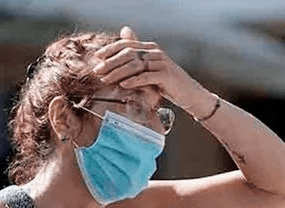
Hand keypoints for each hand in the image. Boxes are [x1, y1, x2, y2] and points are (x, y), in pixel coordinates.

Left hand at [91, 26, 213, 116]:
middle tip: (97, 70)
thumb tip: (123, 37)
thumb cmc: (165, 82)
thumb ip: (135, 57)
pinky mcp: (166, 75)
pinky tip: (122, 85)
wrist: (187, 93)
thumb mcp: (149, 69)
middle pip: (128, 53)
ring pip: (135, 65)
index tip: (97, 57)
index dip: (110, 49)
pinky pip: (146, 77)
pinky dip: (133, 81)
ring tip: (105, 79)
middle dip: (110, 62)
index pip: (126, 44)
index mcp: (150, 48)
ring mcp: (161, 63)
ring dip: (118, 72)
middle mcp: (155, 52)